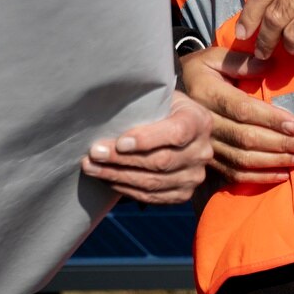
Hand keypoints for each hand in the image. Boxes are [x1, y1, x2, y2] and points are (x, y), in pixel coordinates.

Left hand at [80, 91, 213, 205]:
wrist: (178, 126)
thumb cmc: (161, 107)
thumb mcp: (158, 97)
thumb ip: (143, 103)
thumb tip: (106, 110)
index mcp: (199, 121)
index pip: (176, 133)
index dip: (147, 139)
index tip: (120, 142)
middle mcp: (202, 151)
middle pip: (161, 161)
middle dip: (122, 159)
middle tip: (94, 153)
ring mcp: (194, 176)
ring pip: (154, 183)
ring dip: (118, 176)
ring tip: (91, 167)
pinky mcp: (183, 194)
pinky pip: (153, 197)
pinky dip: (126, 189)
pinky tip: (106, 179)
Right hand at [180, 45, 293, 184]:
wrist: (167, 97)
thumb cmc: (199, 72)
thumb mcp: (215, 57)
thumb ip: (241, 61)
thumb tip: (270, 66)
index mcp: (206, 93)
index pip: (242, 109)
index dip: (269, 119)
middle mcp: (204, 123)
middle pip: (246, 138)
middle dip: (280, 144)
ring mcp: (205, 145)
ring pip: (243, 159)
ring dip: (275, 162)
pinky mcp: (209, 160)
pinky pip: (235, 174)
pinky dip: (260, 177)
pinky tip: (282, 174)